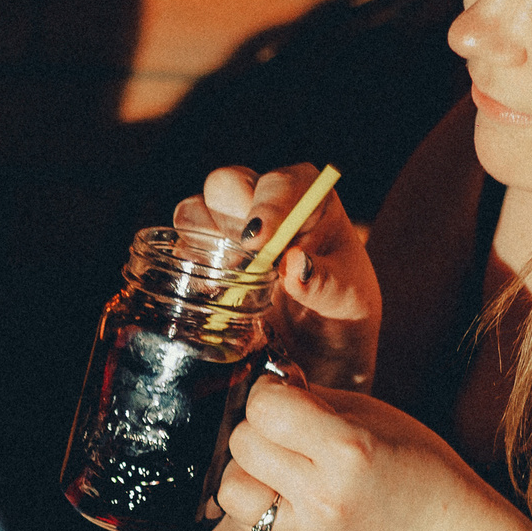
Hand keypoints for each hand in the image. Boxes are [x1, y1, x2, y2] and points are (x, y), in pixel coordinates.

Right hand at [176, 163, 379, 389]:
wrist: (321, 346)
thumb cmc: (343, 311)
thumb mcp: (349, 301)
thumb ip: (327, 283)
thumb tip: (296, 265)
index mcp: (308, 200)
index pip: (283, 184)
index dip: (267, 205)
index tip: (259, 241)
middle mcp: (263, 204)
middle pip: (226, 184)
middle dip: (225, 215)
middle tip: (238, 258)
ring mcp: (230, 228)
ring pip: (194, 211)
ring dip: (199, 241)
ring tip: (223, 279)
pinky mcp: (206, 256)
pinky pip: (182, 249)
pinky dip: (186, 267)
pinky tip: (210, 292)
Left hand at [215, 377, 486, 530]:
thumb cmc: (415, 466)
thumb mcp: (372, 415)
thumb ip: (312, 399)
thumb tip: (265, 385)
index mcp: (350, 450)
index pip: (267, 408)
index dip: (270, 392)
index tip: (285, 392)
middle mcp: (323, 494)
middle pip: (243, 441)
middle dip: (258, 424)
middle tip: (287, 426)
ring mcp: (307, 529)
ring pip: (230, 483)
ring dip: (247, 464)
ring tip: (279, 459)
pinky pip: (241, 515)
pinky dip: (251, 494)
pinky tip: (278, 485)